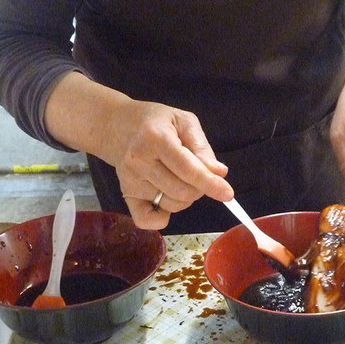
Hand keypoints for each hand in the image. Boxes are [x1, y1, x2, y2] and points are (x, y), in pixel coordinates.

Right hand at [111, 100, 233, 228]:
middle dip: (199, 188)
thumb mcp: (184, 122)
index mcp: (156, 138)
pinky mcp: (125, 195)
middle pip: (182, 191)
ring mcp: (130, 180)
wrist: (117, 126)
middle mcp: (139, 161)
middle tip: (197, 175)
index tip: (227, 193)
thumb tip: (219, 173)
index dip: (210, 183)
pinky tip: (165, 200)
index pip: (188, 169)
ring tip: (178, 179)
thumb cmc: (156, 122)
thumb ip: (202, 147)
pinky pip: (147, 220)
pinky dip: (162, 218)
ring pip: (171, 205)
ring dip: (184, 198)